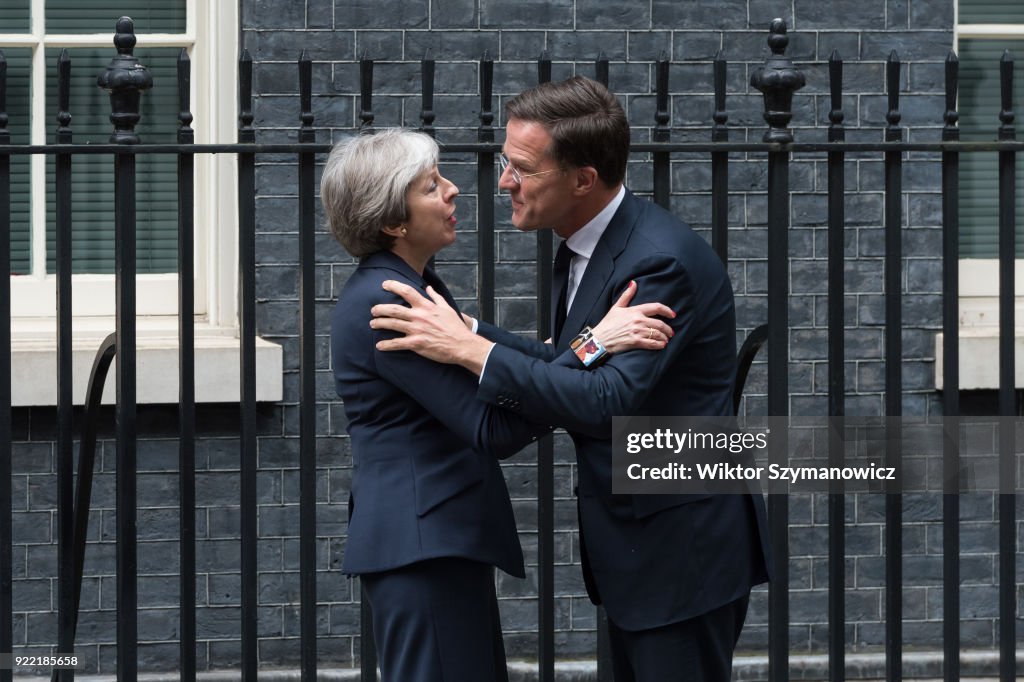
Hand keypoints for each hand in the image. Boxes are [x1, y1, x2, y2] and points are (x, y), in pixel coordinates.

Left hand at [370, 280, 493, 373]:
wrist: (462, 345)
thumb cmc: (455, 327)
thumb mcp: (447, 308)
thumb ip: (436, 297)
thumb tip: (429, 287)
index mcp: (426, 306)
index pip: (406, 291)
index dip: (393, 286)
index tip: (384, 284)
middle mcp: (419, 316)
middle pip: (393, 309)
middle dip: (380, 309)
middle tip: (373, 310)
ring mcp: (417, 330)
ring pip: (392, 324)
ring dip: (379, 323)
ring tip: (372, 324)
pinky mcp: (416, 343)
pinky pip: (397, 343)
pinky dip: (386, 345)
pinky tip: (379, 346)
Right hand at [589, 281, 674, 353]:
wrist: (599, 338)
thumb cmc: (608, 323)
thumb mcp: (616, 307)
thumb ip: (627, 295)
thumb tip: (634, 283)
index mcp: (635, 310)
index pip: (656, 307)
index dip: (667, 311)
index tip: (673, 315)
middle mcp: (638, 320)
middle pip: (660, 323)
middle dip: (668, 329)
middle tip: (670, 332)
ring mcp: (637, 331)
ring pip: (657, 334)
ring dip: (664, 337)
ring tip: (666, 339)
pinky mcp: (635, 342)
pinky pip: (652, 343)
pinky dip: (659, 345)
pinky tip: (661, 345)